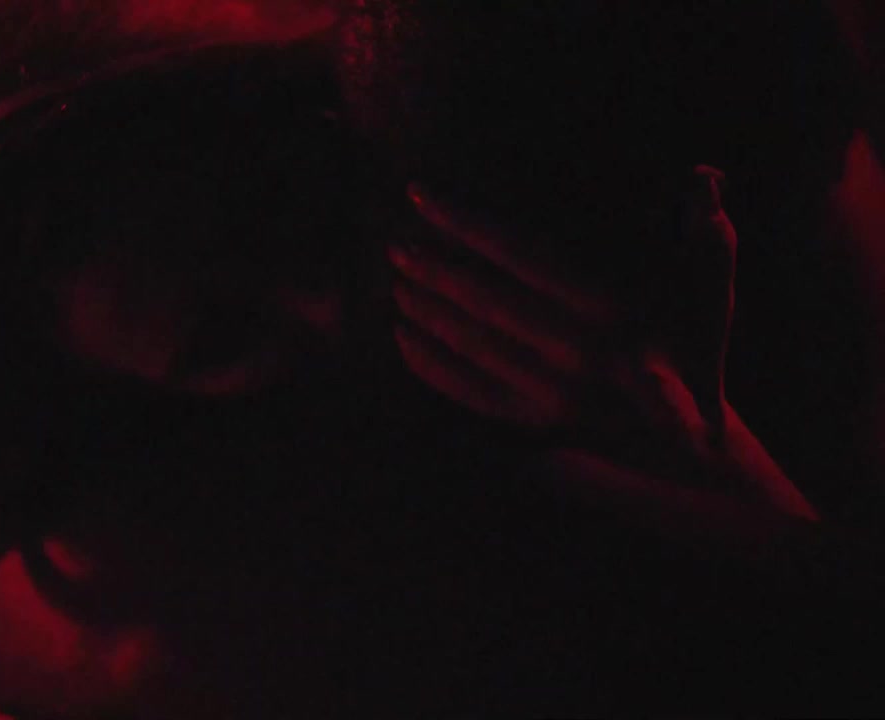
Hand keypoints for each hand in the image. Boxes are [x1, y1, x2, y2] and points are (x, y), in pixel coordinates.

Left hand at [389, 169, 815, 516]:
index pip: (526, 254)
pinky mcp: (532, 428)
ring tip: (396, 281)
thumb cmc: (698, 356)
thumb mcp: (713, 295)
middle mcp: (580, 356)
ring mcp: (551, 397)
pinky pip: (466, 393)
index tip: (424, 194)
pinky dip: (428, 364)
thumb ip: (707, 232)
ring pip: (471, 347)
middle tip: (397, 245)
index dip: (469, 222)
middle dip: (436, 270)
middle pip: (488, 302)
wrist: (693, 456)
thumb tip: (705, 174)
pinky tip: (403, 336)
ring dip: (427, 311)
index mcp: (618, 312)